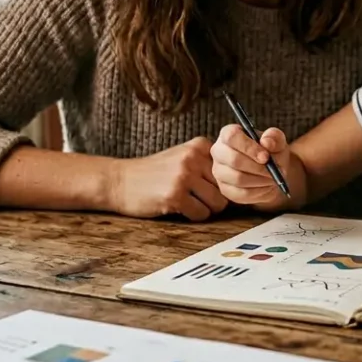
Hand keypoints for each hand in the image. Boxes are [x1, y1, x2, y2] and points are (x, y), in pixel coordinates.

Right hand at [105, 137, 227, 221]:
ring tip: (188, 202)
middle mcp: (194, 157)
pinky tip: (178, 208)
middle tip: (197, 198)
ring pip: (217, 203)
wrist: (120, 181)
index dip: (223, 183)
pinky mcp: (175, 196)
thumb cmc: (155, 173)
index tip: (209, 186)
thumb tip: (241, 182)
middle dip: (215, 198)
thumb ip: (209, 164)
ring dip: (206, 208)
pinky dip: (193, 216)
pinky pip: (201, 214)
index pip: (230, 169)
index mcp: (199, 145)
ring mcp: (184, 176)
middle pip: (226, 188)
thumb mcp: (183, 156)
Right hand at [210, 123, 293, 209]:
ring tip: (272, 178)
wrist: (271, 171)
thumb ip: (274, 137)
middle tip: (272, 171)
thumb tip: (266, 142)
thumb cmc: (272, 151)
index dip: (249, 147)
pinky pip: (241, 193)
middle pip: (233, 159)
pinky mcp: (225, 189)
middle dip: (256, 166)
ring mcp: (219, 172)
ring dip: (259, 179)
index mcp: (228, 134)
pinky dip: (258, 191)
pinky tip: (267, 186)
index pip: (232, 137)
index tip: (266, 157)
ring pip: (237, 178)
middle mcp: (219, 151)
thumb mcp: (277, 140)